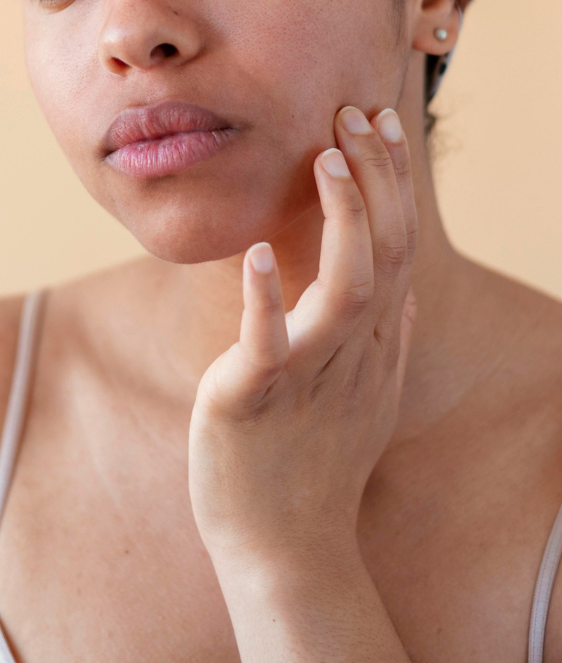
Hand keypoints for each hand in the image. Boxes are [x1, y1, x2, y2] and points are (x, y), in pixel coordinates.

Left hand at [188, 105, 416, 575]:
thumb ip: (388, 342)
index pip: (396, 245)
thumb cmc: (314, 469)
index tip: (379, 119)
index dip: (391, 180)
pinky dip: (265, 299)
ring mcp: (308, 375)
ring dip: (341, 220)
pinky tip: (259, 254)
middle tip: (356, 112)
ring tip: (324, 159)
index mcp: (372, 344)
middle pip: (383, 251)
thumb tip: (405, 295)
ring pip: (346, 288)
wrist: (283, 550)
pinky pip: (268, 344)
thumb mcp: (365, 400)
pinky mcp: (256, 399)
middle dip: (376, 178)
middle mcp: (352, 352)